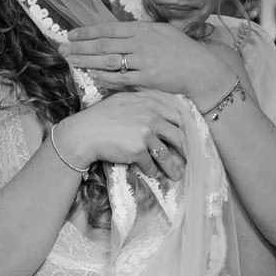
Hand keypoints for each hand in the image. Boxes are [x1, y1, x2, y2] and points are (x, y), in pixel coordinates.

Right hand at [51, 90, 189, 182]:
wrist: (84, 133)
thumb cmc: (101, 116)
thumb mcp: (123, 100)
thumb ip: (143, 102)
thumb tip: (159, 110)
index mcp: (149, 103)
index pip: (177, 114)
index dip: (187, 126)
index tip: (191, 136)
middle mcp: (151, 116)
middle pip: (178, 135)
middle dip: (186, 149)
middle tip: (191, 157)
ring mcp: (145, 134)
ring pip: (167, 153)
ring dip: (173, 167)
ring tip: (178, 174)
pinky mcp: (138, 150)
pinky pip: (151, 164)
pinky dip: (153, 170)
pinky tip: (154, 174)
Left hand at [65, 21, 230, 101]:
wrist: (202, 70)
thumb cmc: (184, 51)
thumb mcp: (163, 32)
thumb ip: (142, 31)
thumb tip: (121, 32)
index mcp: (143, 28)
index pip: (109, 29)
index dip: (87, 31)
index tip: (71, 34)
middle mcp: (141, 42)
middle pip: (103, 44)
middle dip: (80, 46)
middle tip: (62, 49)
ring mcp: (143, 60)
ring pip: (108, 60)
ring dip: (87, 61)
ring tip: (71, 62)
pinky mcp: (147, 78)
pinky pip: (121, 78)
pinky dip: (105, 77)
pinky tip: (92, 76)